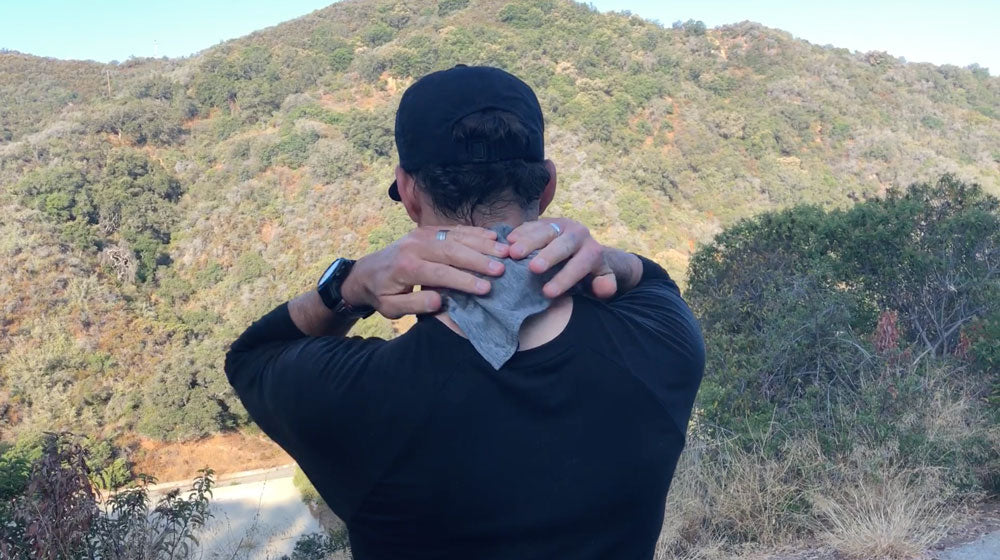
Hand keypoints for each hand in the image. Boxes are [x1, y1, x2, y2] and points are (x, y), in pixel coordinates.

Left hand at [343, 225, 509, 318]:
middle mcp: (416, 246)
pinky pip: (455, 229)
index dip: (464, 281)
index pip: (440, 273)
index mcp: (407, 266)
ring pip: (457, 236)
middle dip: (479, 260)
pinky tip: (493, 237)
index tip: (486, 289)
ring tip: (506, 252)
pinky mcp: (428, 230)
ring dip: (483, 244)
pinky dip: (475, 233)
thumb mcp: (390, 307)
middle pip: (452, 250)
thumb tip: (440, 300)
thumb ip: (414, 304)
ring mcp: (422, 234)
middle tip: (502, 269)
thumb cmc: (381, 293)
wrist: (366, 271)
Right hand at [506, 218, 617, 298]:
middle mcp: (578, 234)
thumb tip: (603, 288)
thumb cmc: (589, 271)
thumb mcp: (601, 278)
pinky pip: (531, 225)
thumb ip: (606, 285)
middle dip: (548, 255)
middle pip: (563, 243)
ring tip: (512, 254)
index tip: (548, 293)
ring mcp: (560, 224)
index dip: (565, 278)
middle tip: (533, 268)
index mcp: (592, 251)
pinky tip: (507, 241)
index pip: (580, 264)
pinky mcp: (545, 221)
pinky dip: (519, 233)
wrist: (582, 247)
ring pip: (545, 230)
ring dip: (528, 241)